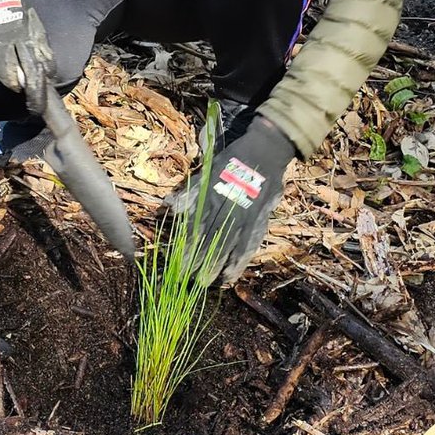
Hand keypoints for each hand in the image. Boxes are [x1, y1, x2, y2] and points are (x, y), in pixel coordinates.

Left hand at [188, 115, 296, 285]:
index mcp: (214, 194)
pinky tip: (232, 275)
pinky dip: (240, 261)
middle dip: (200, 260)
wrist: (266, 151)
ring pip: (230, 244)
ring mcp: (247, 214)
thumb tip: (168, 206)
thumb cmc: (233, 160)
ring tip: (208, 283)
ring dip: (218, 264)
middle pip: (212, 239)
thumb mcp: (209, 169)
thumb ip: (190, 192)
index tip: (178, 264)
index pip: (197, 226)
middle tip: (189, 280)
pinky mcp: (261, 219)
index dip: (187, 246)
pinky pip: (250, 244)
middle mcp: (229, 207)